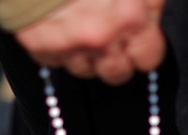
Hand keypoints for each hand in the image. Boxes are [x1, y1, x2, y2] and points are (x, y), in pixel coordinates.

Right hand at [14, 0, 165, 84]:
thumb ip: (147, 2)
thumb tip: (149, 18)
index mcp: (130, 18)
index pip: (147, 60)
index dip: (143, 49)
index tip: (137, 40)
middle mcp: (99, 38)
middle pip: (116, 73)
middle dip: (116, 57)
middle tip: (109, 33)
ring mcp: (67, 44)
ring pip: (84, 69)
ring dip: (85, 53)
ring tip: (80, 23)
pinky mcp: (38, 44)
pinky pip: (53, 59)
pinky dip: (57, 46)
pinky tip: (59, 23)